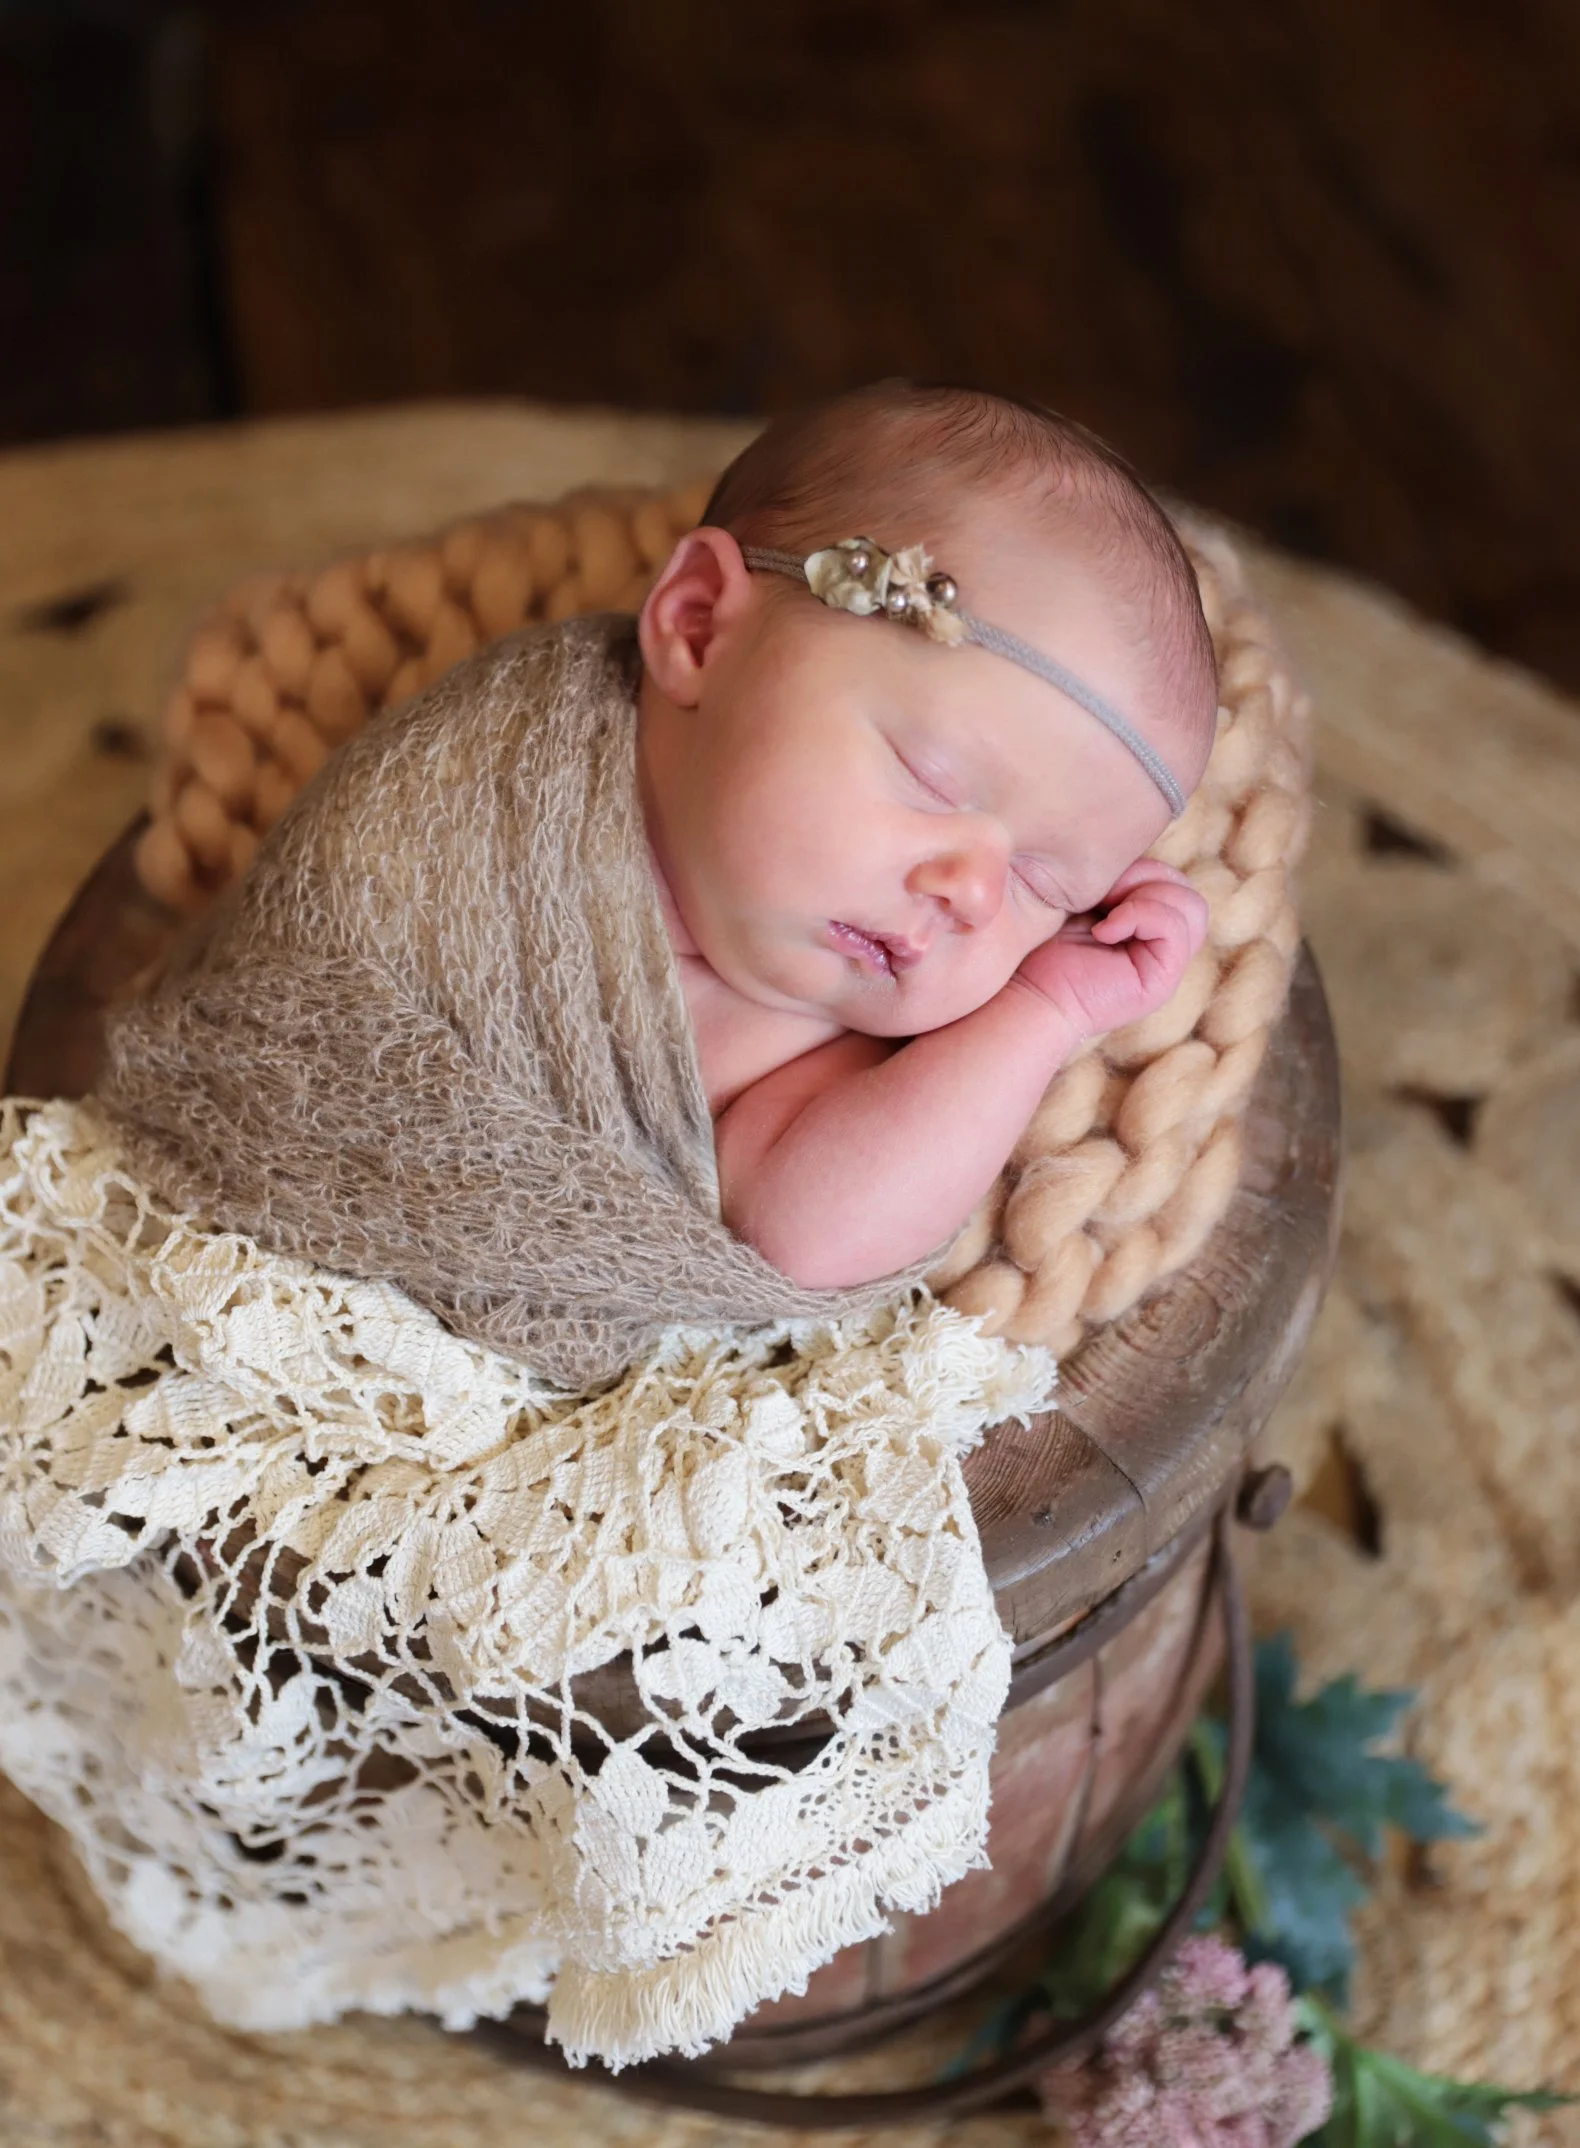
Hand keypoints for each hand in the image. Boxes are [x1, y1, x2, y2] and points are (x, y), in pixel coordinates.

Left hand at [1009, 861, 1208, 1039]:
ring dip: (1145, 896)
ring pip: (1191, 907)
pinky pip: (1174, 928)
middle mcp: (1162, 947)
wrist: (1026, 992)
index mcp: (1147, 926)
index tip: (1095, 877)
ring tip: (1104, 911)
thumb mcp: (1083, 897)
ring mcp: (1165, 966)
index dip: (1141, 866)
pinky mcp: (1160, 982)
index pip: (1174, 880)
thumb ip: (1115, 879)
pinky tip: (1102, 930)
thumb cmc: (1040, 945)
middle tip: (1102, 893)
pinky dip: (1139, 916)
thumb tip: (1132, 845)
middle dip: (1146, 877)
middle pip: (1187, 890)